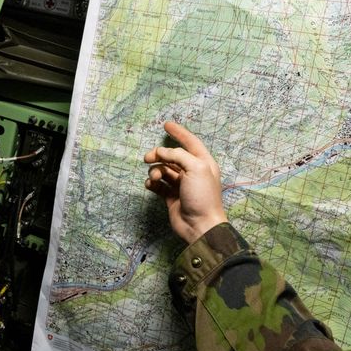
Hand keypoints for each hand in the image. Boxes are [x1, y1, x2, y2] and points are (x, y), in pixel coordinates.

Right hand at [143, 121, 228, 243]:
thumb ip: (178, 155)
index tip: (166, 125)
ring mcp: (181, 184)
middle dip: (158, 155)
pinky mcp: (171, 196)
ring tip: (154, 177)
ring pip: (163, 170)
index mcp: (202, 162)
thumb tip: (161, 152)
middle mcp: (192, 172)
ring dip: (155, 170)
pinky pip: (158, 184)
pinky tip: (150, 185)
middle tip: (147, 158)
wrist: (200, 225)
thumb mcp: (195, 168)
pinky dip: (152, 182)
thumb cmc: (203, 196)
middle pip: (172, 156)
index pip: (190, 142)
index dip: (179, 132)